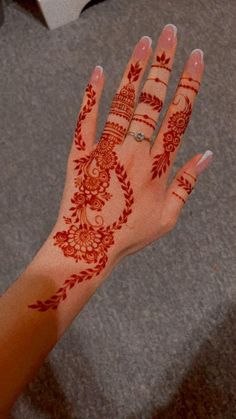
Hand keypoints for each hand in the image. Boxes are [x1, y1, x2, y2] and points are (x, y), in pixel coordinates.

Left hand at [29, 24, 212, 310]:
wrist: (88, 245)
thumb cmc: (128, 235)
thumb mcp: (168, 217)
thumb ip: (187, 184)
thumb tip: (207, 156)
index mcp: (158, 166)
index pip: (179, 116)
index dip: (189, 85)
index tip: (196, 58)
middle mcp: (134, 151)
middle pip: (153, 101)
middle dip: (164, 65)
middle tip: (170, 35)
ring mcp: (106, 149)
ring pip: (123, 102)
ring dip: (134, 71)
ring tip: (144, 44)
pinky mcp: (80, 153)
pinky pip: (86, 118)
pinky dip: (92, 94)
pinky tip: (97, 72)